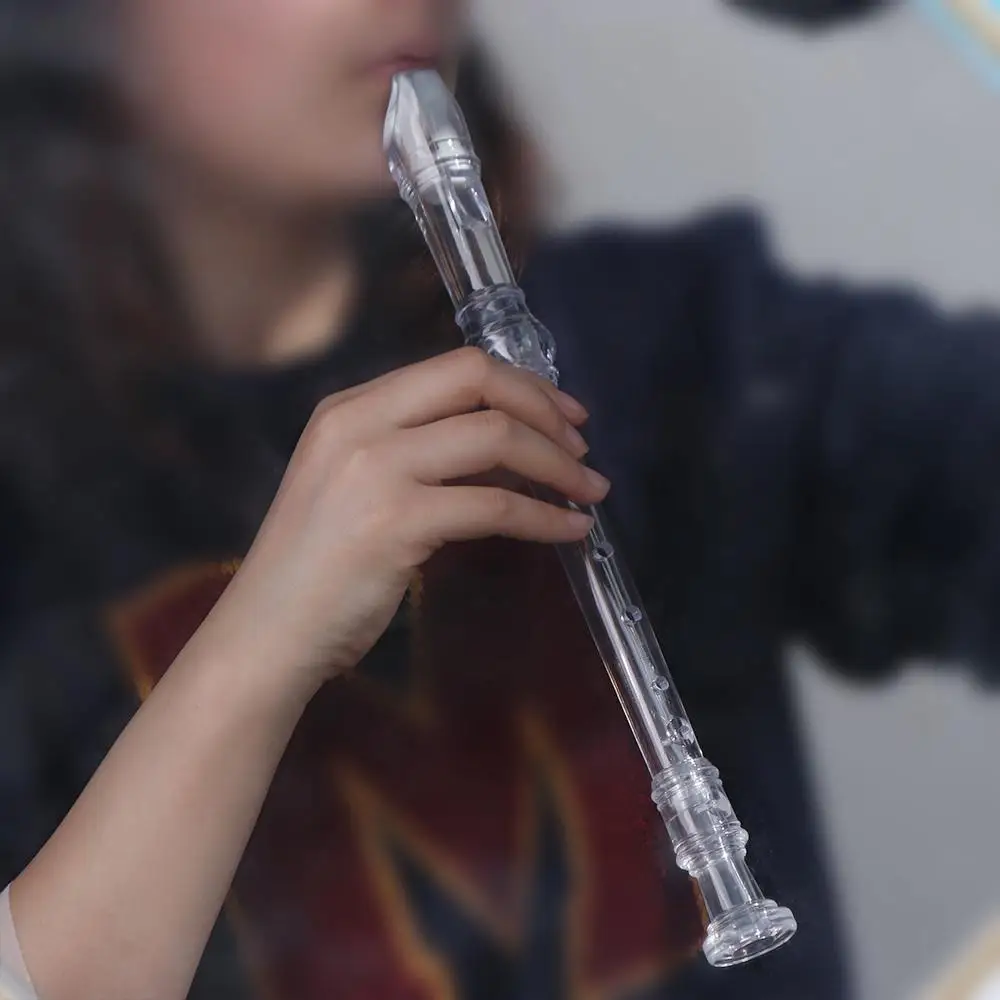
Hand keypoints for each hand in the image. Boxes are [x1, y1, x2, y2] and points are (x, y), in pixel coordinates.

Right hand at [204, 348, 608, 690]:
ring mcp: (375, 469)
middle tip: (583, 448)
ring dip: (559, 465)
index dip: (523, 385)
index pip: (457, 367)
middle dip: (547, 412)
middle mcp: (361, 423)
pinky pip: (496, 507)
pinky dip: (545, 517)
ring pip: (496, 439)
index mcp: (351, 407)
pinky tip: (569, 530)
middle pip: (480, 383)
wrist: (267, 632)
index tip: (563, 413)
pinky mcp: (395, 522)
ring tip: (590, 492)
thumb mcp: (356, 483)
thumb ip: (416, 452)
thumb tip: (506, 445)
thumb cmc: (315, 567)